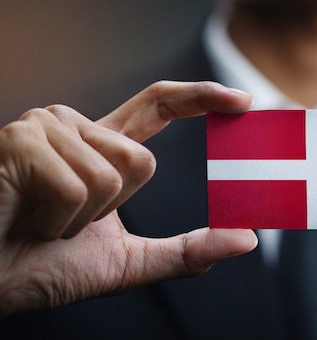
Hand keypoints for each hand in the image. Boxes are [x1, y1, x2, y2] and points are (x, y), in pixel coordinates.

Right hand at [0, 81, 256, 314]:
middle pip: (143, 160)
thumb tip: (246, 239)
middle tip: (65, 223)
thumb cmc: (42, 267)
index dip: (201, 97)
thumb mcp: (128, 262)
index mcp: (100, 147)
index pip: (158, 105)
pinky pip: (78, 186)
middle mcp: (74, 127)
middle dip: (112, 210)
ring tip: (41, 221)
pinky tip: (25, 219)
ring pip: (115, 173)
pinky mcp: (20, 140)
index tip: (242, 101)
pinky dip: (59, 222)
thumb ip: (186, 251)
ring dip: (82, 219)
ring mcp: (45, 128)